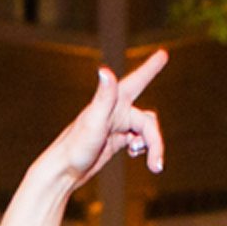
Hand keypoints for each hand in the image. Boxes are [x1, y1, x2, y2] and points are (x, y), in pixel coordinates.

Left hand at [38, 48, 168, 191]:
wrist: (63, 172)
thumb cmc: (75, 147)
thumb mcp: (93, 120)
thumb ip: (104, 96)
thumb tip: (104, 70)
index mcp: (113, 102)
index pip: (137, 81)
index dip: (151, 68)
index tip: (163, 54)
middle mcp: (116, 111)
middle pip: (148, 121)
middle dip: (155, 141)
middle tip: (156, 166)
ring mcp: (116, 126)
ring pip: (146, 132)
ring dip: (152, 147)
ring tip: (152, 166)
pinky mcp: (116, 141)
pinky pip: (138, 140)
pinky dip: (143, 149)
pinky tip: (136, 155)